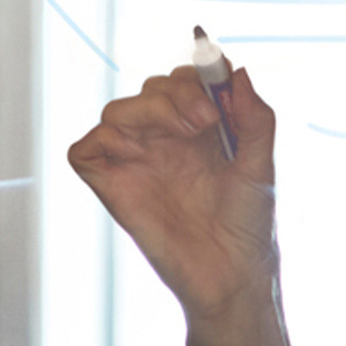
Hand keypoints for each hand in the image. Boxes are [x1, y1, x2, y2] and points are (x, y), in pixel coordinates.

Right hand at [67, 56, 280, 329]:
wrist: (232, 274)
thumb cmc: (248, 226)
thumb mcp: (260, 164)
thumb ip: (256, 117)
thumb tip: (237, 70)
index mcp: (198, 131)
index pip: (183, 80)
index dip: (197, 75)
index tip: (219, 96)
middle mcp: (164, 142)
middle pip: (151, 89)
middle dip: (176, 92)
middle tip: (206, 120)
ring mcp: (136, 163)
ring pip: (116, 111)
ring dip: (147, 109)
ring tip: (183, 133)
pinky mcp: (113, 187)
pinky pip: (84, 149)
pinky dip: (103, 140)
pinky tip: (138, 153)